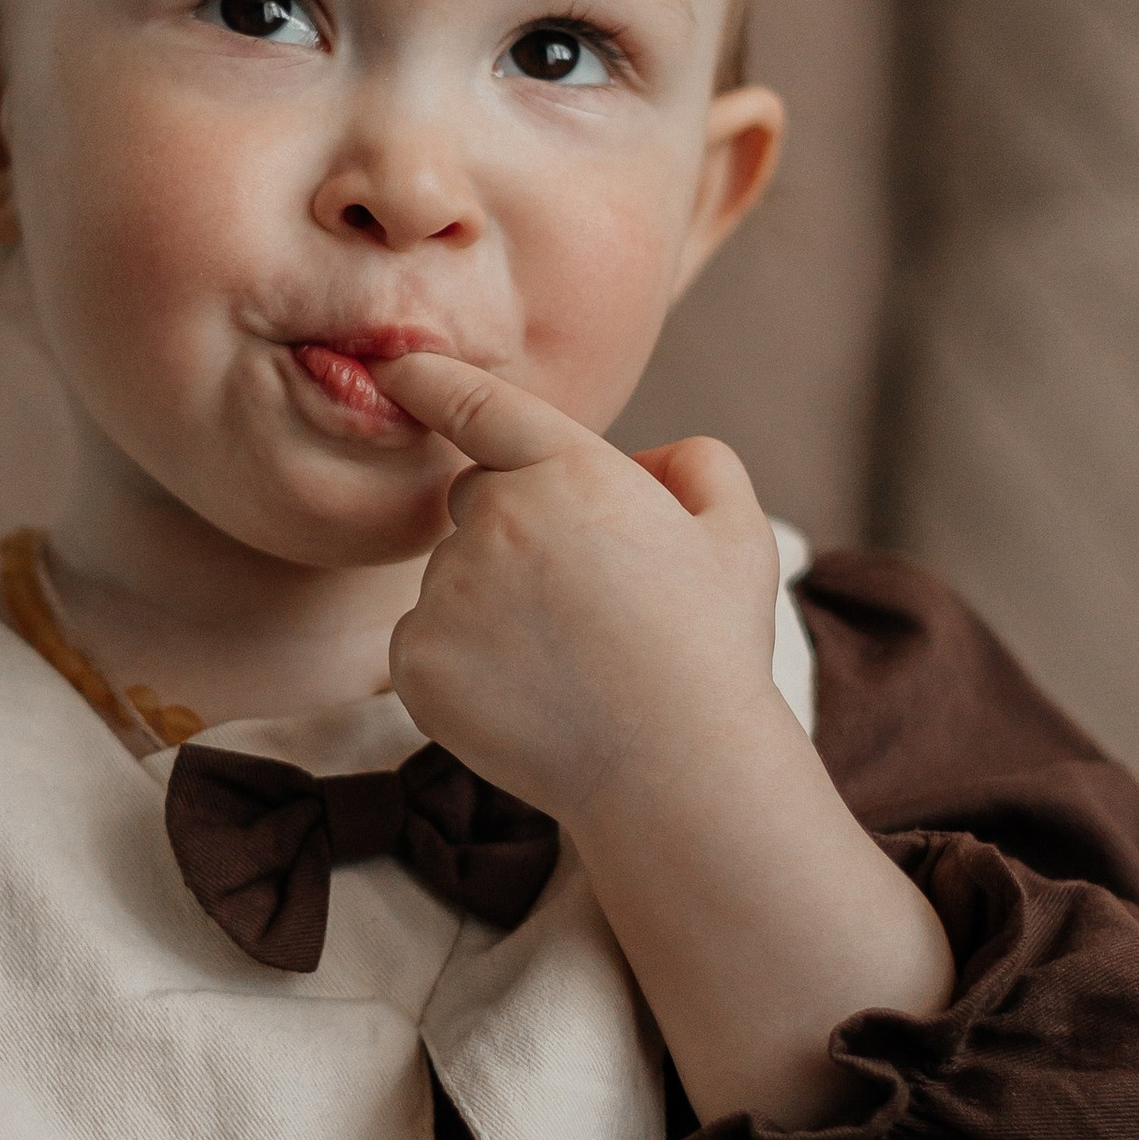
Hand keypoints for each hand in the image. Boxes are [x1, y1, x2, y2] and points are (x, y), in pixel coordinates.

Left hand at [375, 351, 954, 1117]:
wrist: (674, 771)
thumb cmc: (711, 650)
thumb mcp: (739, 534)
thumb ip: (697, 463)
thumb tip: (641, 461)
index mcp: (570, 471)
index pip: (477, 405)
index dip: (432, 379)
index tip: (399, 368)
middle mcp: (496, 519)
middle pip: (474, 501)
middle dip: (514, 531)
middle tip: (583, 599)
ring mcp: (449, 592)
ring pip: (451, 577)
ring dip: (489, 602)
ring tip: (567, 661)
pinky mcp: (418, 661)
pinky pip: (424, 640)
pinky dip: (462, 662)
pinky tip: (526, 695)